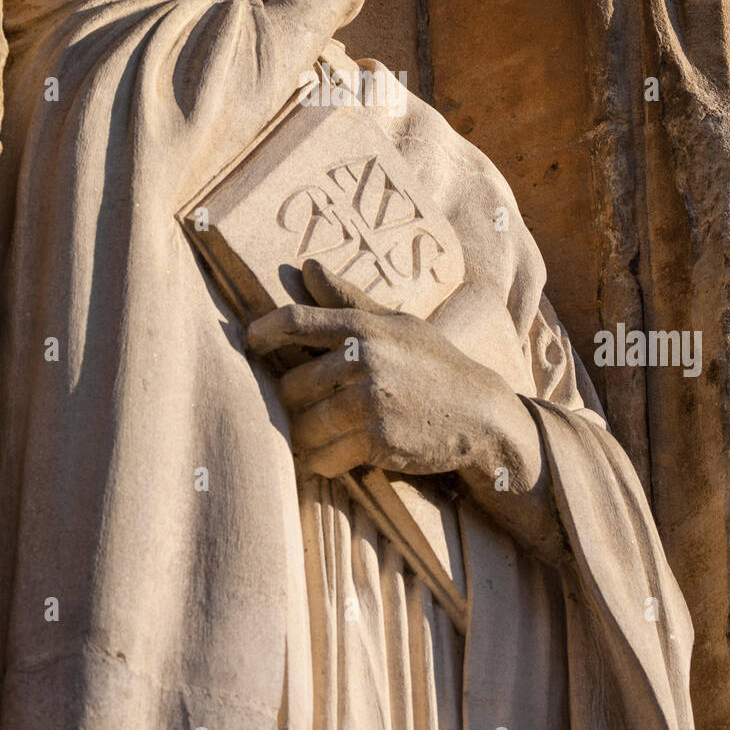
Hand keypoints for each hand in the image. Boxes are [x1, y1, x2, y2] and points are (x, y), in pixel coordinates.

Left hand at [247, 260, 534, 481]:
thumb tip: (305, 266)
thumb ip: (345, 298)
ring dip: (303, 437)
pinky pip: (324, 457)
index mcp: (363, 327)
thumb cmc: (433, 363)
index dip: (263, 332)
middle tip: (298, 409)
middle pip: (291, 385)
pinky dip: (321, 462)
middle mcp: (363, 360)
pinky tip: (331, 457)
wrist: (480, 413)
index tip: (248, 342)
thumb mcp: (394, 323)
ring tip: (312, 437)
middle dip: (290, 403)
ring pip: (303, 426)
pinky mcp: (378, 440)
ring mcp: (370, 401)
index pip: (296, 321)